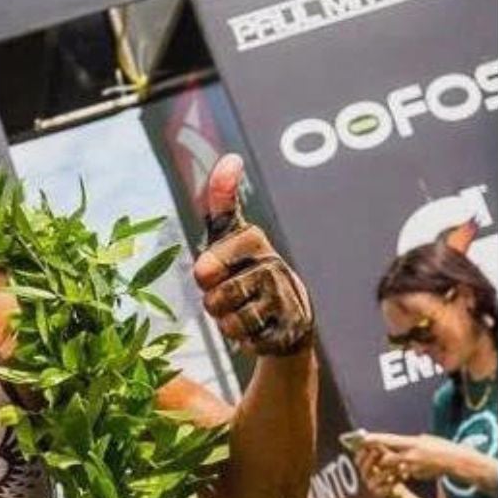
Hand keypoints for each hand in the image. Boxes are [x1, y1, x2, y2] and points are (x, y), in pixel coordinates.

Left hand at [192, 155, 314, 356]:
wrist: (289, 319)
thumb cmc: (248, 272)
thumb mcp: (230, 237)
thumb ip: (224, 200)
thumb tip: (231, 158)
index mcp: (253, 240)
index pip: (219, 244)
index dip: (212, 259)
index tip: (209, 254)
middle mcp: (272, 264)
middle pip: (211, 290)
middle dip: (212, 300)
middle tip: (229, 294)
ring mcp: (282, 298)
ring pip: (228, 318)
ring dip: (227, 321)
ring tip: (244, 311)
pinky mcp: (288, 330)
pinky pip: (246, 339)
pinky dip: (244, 340)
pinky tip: (259, 329)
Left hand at [354, 432, 453, 486]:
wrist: (455, 460)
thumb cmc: (441, 447)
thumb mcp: (425, 440)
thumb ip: (411, 442)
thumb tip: (401, 441)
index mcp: (412, 442)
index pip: (389, 440)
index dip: (375, 439)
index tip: (363, 438)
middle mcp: (411, 454)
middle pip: (386, 456)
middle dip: (378, 457)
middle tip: (369, 455)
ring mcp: (413, 465)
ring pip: (393, 467)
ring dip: (387, 467)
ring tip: (384, 465)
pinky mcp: (417, 474)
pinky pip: (404, 474)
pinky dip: (400, 473)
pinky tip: (401, 472)